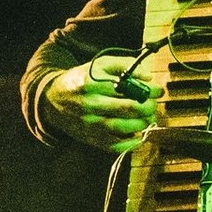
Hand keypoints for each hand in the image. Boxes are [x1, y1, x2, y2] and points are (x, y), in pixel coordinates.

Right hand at [40, 60, 161, 153]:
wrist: (53, 99)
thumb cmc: (82, 79)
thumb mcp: (99, 65)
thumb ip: (124, 65)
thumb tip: (148, 77)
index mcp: (91, 83)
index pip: (126, 88)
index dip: (147, 90)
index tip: (158, 90)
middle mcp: (89, 105)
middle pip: (126, 109)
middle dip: (147, 107)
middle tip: (153, 104)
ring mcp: (89, 124)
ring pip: (122, 128)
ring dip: (142, 124)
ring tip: (147, 117)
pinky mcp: (91, 138)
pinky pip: (114, 146)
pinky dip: (131, 143)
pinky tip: (138, 134)